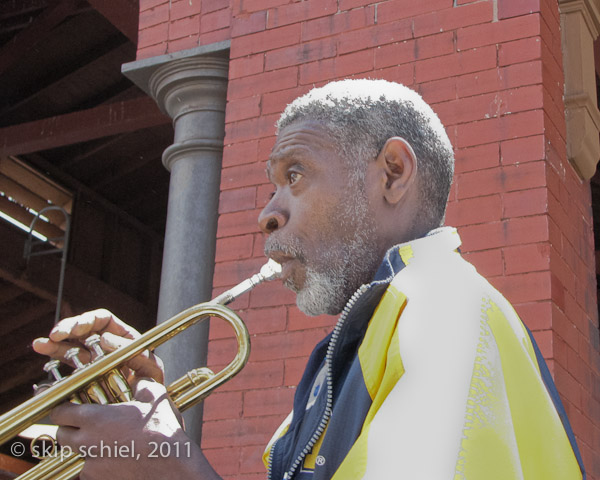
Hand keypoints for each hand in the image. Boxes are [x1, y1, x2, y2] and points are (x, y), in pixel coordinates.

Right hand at [33, 309, 163, 383]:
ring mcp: (92, 357)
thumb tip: (104, 337)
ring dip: (55, 342)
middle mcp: (105, 344)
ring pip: (71, 344)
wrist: (146, 409)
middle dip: (68, 328)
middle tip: (56, 335)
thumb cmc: (152, 384)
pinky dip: (53, 358)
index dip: (88, 320)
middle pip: (83, 329)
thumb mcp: (149, 366)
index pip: (103, 320)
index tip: (77, 328)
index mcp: (123, 336)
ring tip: (40, 344)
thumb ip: (130, 351)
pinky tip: (43, 354)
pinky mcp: (83, 373)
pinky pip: (67, 363)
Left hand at [50, 380, 218, 479]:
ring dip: (82, 449)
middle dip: (69, 430)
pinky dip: (94, 467)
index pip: (59, 412)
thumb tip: (139, 380)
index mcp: (95, 418)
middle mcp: (86, 441)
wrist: (170, 465)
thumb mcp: (153, 397)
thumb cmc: (161, 430)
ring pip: (72, 455)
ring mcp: (90, 464)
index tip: (67, 409)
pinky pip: (86, 472)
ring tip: (101, 445)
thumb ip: (140, 385)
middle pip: (61, 435)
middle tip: (83, 427)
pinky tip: (111, 461)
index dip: (62, 409)